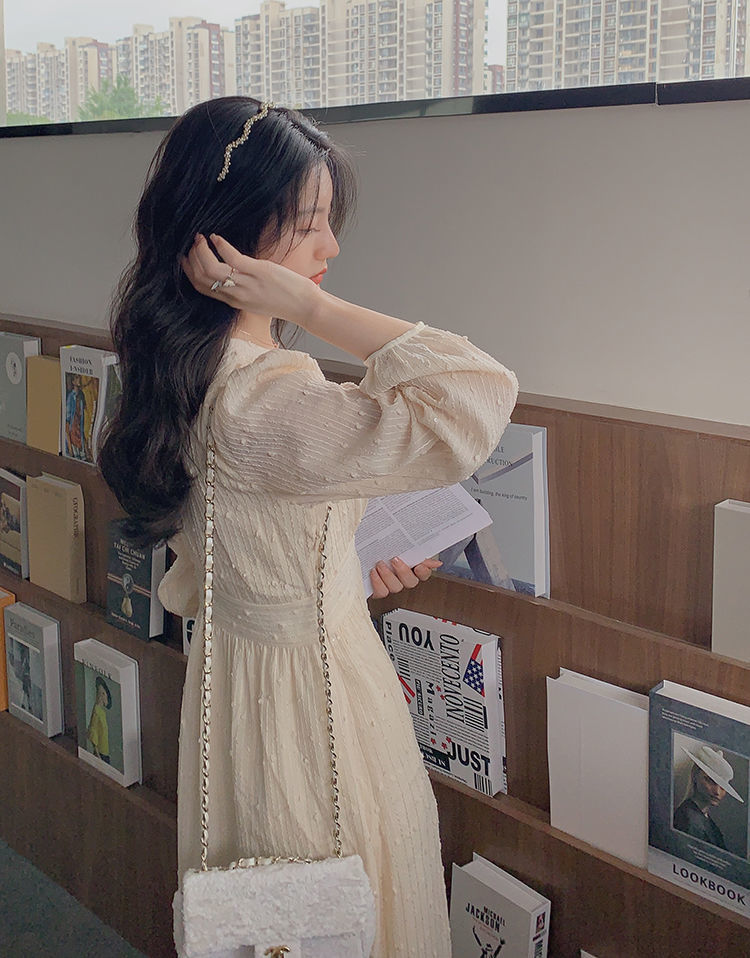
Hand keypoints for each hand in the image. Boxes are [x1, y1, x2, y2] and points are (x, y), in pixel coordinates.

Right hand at [181, 233, 320, 326]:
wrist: (304, 307)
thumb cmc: (284, 301)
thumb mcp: (257, 299)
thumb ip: (243, 288)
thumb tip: (234, 271)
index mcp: (234, 301)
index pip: (202, 288)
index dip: (189, 272)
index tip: (184, 258)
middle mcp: (236, 294)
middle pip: (201, 277)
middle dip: (191, 258)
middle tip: (192, 243)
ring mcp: (246, 284)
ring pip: (210, 268)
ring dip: (201, 250)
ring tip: (200, 238)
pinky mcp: (257, 272)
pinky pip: (231, 257)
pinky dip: (220, 245)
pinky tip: (217, 237)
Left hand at [369, 556, 442, 599]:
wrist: (362, 554)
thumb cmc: (383, 551)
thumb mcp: (400, 548)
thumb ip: (418, 554)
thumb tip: (437, 563)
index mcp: (411, 568)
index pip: (424, 574)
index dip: (424, 572)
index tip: (419, 565)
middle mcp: (402, 579)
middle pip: (411, 582)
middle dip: (403, 571)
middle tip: (395, 560)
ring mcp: (391, 586)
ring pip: (395, 588)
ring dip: (388, 576)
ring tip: (380, 564)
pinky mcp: (379, 591)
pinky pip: (382, 592)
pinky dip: (377, 582)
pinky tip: (373, 572)